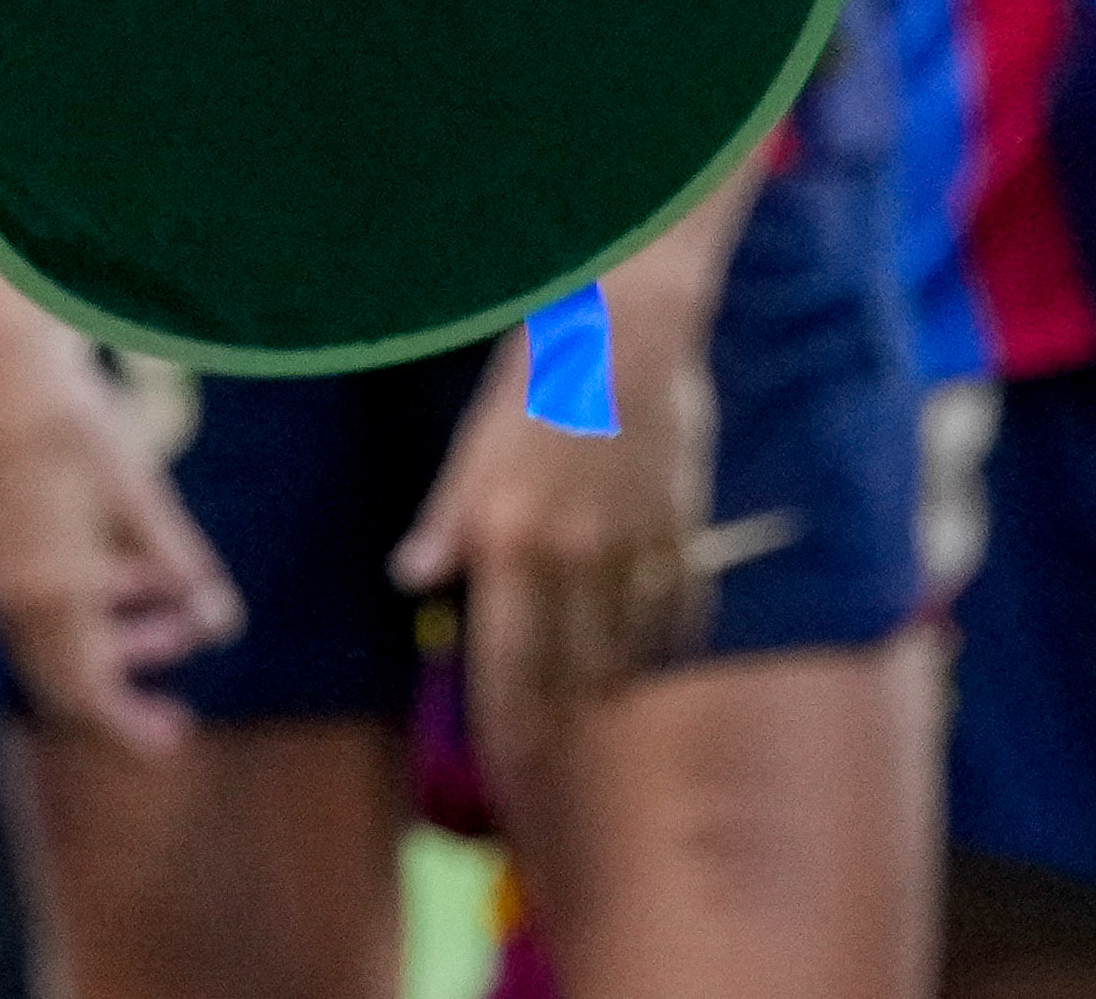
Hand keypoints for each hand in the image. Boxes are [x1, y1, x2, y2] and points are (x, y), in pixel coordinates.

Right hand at [0, 333, 242, 751]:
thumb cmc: (74, 424)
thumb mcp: (142, 494)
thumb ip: (178, 564)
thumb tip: (221, 622)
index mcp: (54, 594)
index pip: (90, 693)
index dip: (130, 726)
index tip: (173, 742)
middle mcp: (14, 597)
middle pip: (68, 678)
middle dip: (129, 679)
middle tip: (182, 661)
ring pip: (55, 641)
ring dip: (112, 634)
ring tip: (167, 597)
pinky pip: (37, 607)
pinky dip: (85, 604)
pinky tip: (121, 561)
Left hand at [385, 251, 720, 787]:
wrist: (630, 328)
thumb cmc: (537, 377)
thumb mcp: (477, 442)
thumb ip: (449, 517)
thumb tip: (411, 578)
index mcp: (511, 539)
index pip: (507, 663)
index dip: (508, 726)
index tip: (508, 768)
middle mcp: (574, 557)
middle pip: (571, 674)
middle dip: (559, 720)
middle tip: (551, 747)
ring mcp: (635, 547)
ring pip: (628, 651)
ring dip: (610, 682)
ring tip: (595, 697)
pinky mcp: (683, 530)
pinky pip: (678, 610)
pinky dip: (665, 637)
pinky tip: (653, 644)